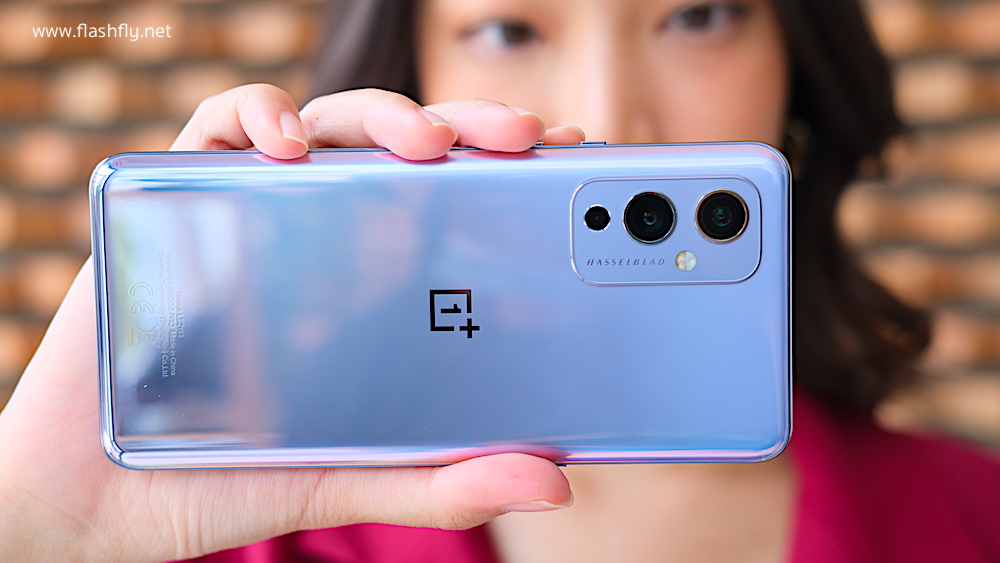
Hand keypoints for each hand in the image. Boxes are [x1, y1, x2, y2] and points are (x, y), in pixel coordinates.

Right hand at [0, 84, 577, 562]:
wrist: (95, 497)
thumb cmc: (226, 480)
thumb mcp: (351, 480)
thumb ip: (442, 480)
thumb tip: (550, 480)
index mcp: (369, 291)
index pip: (454, 210)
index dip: (513, 180)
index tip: (571, 166)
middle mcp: (322, 239)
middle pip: (405, 155)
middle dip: (469, 131)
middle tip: (524, 135)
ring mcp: (255, 214)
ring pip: (330, 126)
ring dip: (382, 116)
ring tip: (425, 141)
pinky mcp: (180, 203)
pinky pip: (219, 129)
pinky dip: (255, 116)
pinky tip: (286, 144)